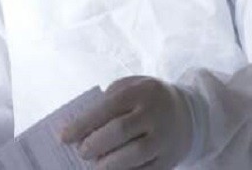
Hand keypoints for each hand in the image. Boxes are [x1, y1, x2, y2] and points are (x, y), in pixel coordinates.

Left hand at [59, 76, 195, 169]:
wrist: (187, 112)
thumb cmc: (145, 100)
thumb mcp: (129, 89)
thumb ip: (107, 104)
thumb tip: (81, 130)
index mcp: (139, 93)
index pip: (107, 108)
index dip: (83, 124)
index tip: (63, 137)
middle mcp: (154, 114)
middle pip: (120, 131)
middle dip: (95, 144)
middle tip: (81, 152)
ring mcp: (164, 138)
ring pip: (135, 154)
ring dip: (110, 163)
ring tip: (96, 166)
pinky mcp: (169, 159)